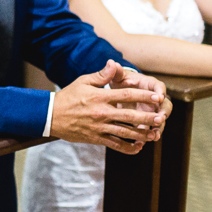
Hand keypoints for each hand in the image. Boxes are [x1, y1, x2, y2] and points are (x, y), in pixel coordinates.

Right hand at [50, 60, 168, 153]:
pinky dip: (128, 148)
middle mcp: (102, 113)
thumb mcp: (83, 81)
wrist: (50, 115)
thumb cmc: (68, 96)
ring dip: (141, 134)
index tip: (157, 96)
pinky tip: (138, 147)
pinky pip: (115, 145)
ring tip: (154, 135)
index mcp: (100, 97)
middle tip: (161, 118)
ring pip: (125, 132)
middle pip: (130, 115)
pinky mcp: (96, 138)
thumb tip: (114, 63)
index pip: (126, 95)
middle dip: (147, 118)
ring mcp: (99, 127)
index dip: (144, 95)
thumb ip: (101, 75)